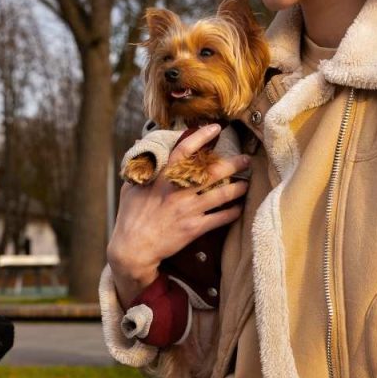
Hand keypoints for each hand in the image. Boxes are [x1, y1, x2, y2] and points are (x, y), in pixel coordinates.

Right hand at [107, 124, 249, 305]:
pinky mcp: (194, 228)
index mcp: (163, 178)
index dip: (201, 137)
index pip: (184, 151)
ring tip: (246, 184)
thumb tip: (139, 142)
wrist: (134, 248)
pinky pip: (220, 218)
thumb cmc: (130, 216)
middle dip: (233, 164)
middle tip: (246, 159)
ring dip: (238, 188)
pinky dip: (233, 213)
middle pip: (213, 172)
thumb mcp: (130, 187)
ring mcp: (188, 209)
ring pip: (222, 194)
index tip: (215, 128)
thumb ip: (139, 165)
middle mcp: (178, 191)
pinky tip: (239, 208)